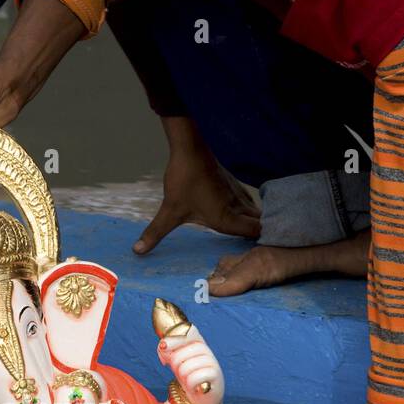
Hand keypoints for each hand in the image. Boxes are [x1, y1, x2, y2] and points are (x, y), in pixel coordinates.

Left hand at [134, 136, 260, 254]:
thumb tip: (138, 251)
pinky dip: (251, 211)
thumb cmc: (184, 180)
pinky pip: (249, 202)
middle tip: (263, 250)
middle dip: (265, 237)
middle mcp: (237, 207)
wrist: (191, 149)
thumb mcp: (169, 211)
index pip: (257, 233)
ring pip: (257, 213)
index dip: (266, 243)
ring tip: (257, 237)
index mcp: (226, 218)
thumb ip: (155, 233)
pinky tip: (245, 216)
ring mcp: (237, 195)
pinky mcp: (234, 186)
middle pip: (261, 225)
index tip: (263, 255)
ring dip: (258, 224)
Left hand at [158, 326, 225, 403]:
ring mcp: (212, 362)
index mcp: (197, 342)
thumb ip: (168, 350)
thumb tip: (163, 346)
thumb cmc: (188, 376)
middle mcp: (206, 350)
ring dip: (183, 377)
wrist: (203, 397)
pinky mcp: (216, 375)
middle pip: (180, 354)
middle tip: (181, 372)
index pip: (188, 331)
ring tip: (189, 379)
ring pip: (185, 368)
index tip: (163, 347)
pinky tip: (195, 387)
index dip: (173, 338)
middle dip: (175, 366)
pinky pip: (193, 379)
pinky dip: (190, 386)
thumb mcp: (175, 361)